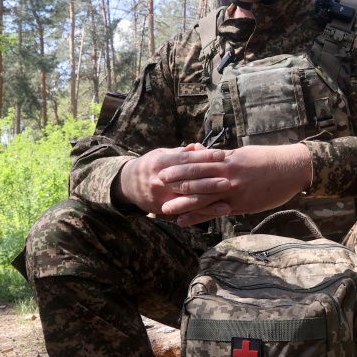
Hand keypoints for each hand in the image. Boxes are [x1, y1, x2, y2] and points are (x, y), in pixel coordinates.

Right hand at [115, 144, 231, 217]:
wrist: (127, 185)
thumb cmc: (150, 165)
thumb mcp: (161, 154)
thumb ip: (180, 152)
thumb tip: (198, 146)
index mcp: (161, 162)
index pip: (185, 159)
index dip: (204, 157)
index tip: (221, 154)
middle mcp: (160, 179)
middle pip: (188, 179)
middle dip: (209, 179)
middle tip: (228, 178)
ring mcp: (162, 196)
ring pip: (188, 196)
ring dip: (209, 196)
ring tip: (227, 193)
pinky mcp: (164, 208)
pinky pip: (187, 210)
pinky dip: (205, 210)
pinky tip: (220, 209)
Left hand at [158, 143, 312, 225]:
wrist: (293, 168)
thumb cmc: (270, 160)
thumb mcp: (245, 154)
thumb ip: (226, 156)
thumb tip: (208, 152)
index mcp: (229, 159)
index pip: (199, 161)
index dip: (180, 165)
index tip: (164, 166)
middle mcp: (228, 174)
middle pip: (196, 177)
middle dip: (176, 181)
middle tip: (156, 183)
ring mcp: (234, 190)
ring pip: (203, 196)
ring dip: (182, 203)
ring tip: (164, 208)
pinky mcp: (242, 203)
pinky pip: (216, 211)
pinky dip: (199, 216)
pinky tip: (186, 221)